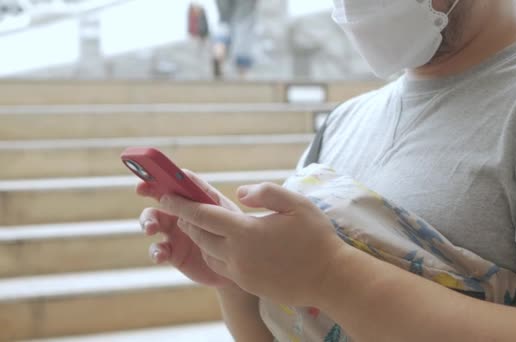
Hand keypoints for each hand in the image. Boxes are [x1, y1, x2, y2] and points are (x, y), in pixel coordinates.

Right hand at [137, 170, 237, 286]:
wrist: (239, 267)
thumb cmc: (235, 235)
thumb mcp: (226, 216)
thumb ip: (208, 201)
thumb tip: (186, 183)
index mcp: (196, 199)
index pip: (177, 181)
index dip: (162, 173)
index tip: (151, 171)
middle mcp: (182, 213)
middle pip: (159, 199)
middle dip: (148, 192)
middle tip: (141, 191)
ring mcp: (175, 233)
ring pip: (152, 222)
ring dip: (148, 222)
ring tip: (151, 228)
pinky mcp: (173, 254)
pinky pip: (158, 250)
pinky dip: (156, 251)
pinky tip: (161, 255)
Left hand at [159, 182, 347, 305]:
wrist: (330, 278)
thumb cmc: (316, 238)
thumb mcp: (296, 204)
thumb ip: (265, 192)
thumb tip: (239, 193)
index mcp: (245, 232)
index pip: (202, 215)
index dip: (181, 204)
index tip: (165, 196)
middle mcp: (236, 254)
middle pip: (200, 235)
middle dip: (187, 219)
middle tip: (182, 207)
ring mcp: (241, 272)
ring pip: (208, 252)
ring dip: (201, 237)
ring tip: (202, 224)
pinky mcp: (248, 284)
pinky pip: (221, 267)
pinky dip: (215, 253)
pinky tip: (224, 245)